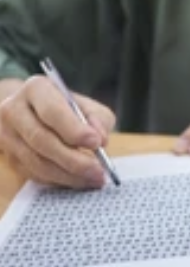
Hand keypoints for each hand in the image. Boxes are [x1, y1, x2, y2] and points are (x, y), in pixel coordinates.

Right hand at [0, 76, 115, 188]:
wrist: (31, 110)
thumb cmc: (65, 106)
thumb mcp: (85, 103)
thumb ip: (97, 118)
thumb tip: (100, 140)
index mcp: (36, 89)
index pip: (52, 112)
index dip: (74, 130)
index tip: (96, 143)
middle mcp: (14, 110)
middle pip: (41, 139)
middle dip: (73, 159)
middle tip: (98, 170)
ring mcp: (6, 136)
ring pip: (36, 161)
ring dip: (67, 174)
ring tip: (93, 179)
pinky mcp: (9, 157)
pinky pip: (33, 173)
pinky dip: (58, 180)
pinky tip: (78, 181)